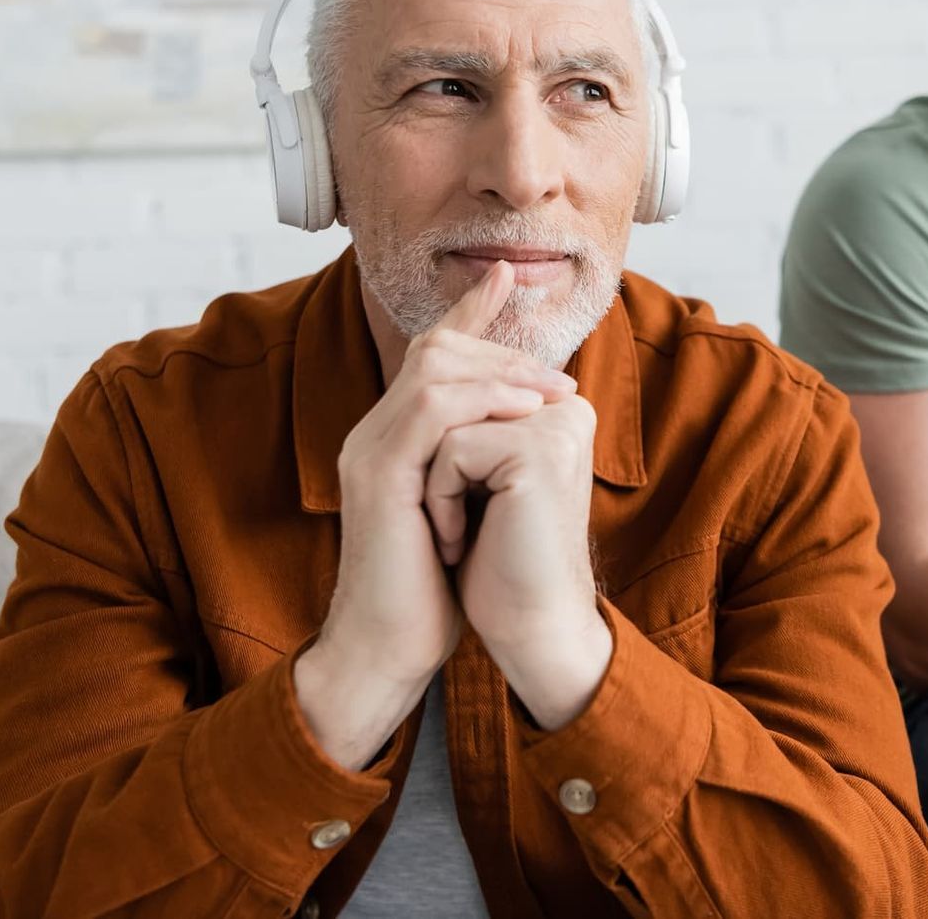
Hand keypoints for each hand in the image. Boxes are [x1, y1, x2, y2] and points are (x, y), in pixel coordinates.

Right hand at [295, 262, 578, 767]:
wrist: (388, 651)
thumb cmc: (433, 594)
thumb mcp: (465, 514)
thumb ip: (480, 467)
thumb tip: (528, 436)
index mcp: (393, 439)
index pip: (430, 356)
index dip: (470, 311)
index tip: (510, 277)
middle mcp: (374, 433)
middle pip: (433, 348)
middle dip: (500, 344)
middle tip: (557, 370)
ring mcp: (370, 451)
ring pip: (432, 368)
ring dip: (501, 370)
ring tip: (550, 391)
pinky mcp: (379, 477)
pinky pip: (430, 412)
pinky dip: (481, 402)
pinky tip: (522, 412)